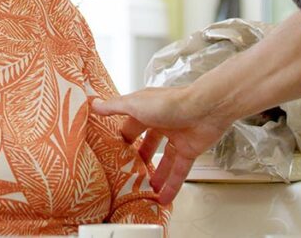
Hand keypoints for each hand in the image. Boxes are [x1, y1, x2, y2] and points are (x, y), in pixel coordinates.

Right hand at [92, 86, 234, 204]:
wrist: (206, 108)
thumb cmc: (170, 103)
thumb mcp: (135, 104)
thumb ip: (114, 106)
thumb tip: (94, 104)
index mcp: (147, 110)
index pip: (131, 126)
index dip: (123, 138)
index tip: (113, 153)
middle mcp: (161, 122)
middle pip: (148, 144)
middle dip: (138, 159)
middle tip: (128, 173)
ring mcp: (177, 137)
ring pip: (163, 160)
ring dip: (155, 175)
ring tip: (144, 190)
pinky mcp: (190, 150)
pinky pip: (179, 171)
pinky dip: (172, 185)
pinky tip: (164, 198)